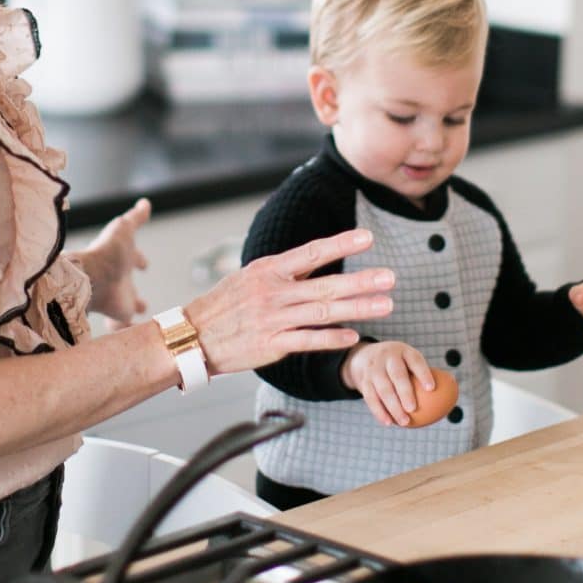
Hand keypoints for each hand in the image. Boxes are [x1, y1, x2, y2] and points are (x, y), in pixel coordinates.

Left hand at [75, 198, 150, 327]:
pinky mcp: (117, 314)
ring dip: (132, 311)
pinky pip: (124, 326)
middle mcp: (120, 279)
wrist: (92, 277)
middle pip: (128, 287)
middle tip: (142, 303)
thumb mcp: (124, 228)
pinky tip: (133, 336)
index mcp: (121, 260)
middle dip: (134, 293)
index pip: (133, 258)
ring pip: (127, 307)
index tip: (144, 264)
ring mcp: (118, 298)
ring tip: (137, 319)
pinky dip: (129, 330)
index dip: (139, 259)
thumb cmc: (108, 251)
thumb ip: (135, 218)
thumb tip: (145, 202)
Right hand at [184, 230, 394, 376]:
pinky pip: (308, 341)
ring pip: (323, 312)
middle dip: (361, 281)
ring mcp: (273, 319)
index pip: (311, 252)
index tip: (367, 238)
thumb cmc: (223, 307)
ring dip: (357, 309)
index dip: (341, 244)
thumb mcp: (249, 278)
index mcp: (269, 270)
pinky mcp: (271, 344)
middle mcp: (274, 292)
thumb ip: (282, 272)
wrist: (191, 337)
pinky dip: (332, 338)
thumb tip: (312, 259)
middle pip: (325, 285)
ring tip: (386, 305)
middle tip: (390, 277)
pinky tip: (354, 336)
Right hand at [343, 339, 434, 427]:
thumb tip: (453, 393)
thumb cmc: (399, 364)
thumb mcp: (410, 361)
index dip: (423, 373)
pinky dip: (379, 411)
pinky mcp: (364, 381)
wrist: (366, 356)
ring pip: (382, 388)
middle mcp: (387, 357)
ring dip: (393, 407)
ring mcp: (373, 369)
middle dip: (405, 392)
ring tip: (404, 422)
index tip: (432, 389)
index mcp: (403, 351)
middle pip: (397, 374)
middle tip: (413, 409)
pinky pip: (370, 398)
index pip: (415, 360)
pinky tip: (389, 423)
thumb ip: (426, 375)